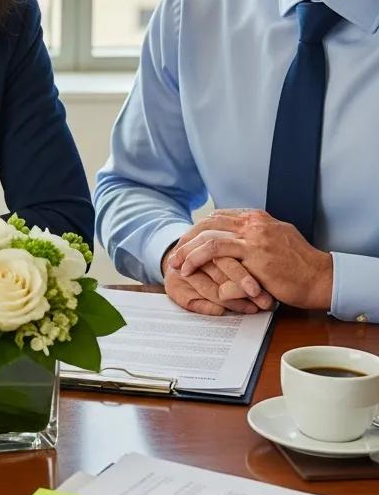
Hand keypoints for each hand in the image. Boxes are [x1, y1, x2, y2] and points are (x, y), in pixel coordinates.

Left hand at [168, 209, 332, 309]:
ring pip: (207, 235)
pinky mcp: (253, 252)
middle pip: (208, 223)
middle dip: (187, 238)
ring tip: (176, 263)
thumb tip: (237, 241)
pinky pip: (215, 250)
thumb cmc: (299, 266)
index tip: (186, 243)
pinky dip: (196, 258)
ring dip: (186, 249)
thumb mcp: (276, 241)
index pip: (218, 217)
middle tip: (174, 253)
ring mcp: (253, 235)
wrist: (320, 277)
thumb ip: (255, 237)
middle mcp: (253, 222)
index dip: (198, 230)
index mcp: (257, 217)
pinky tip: (188, 268)